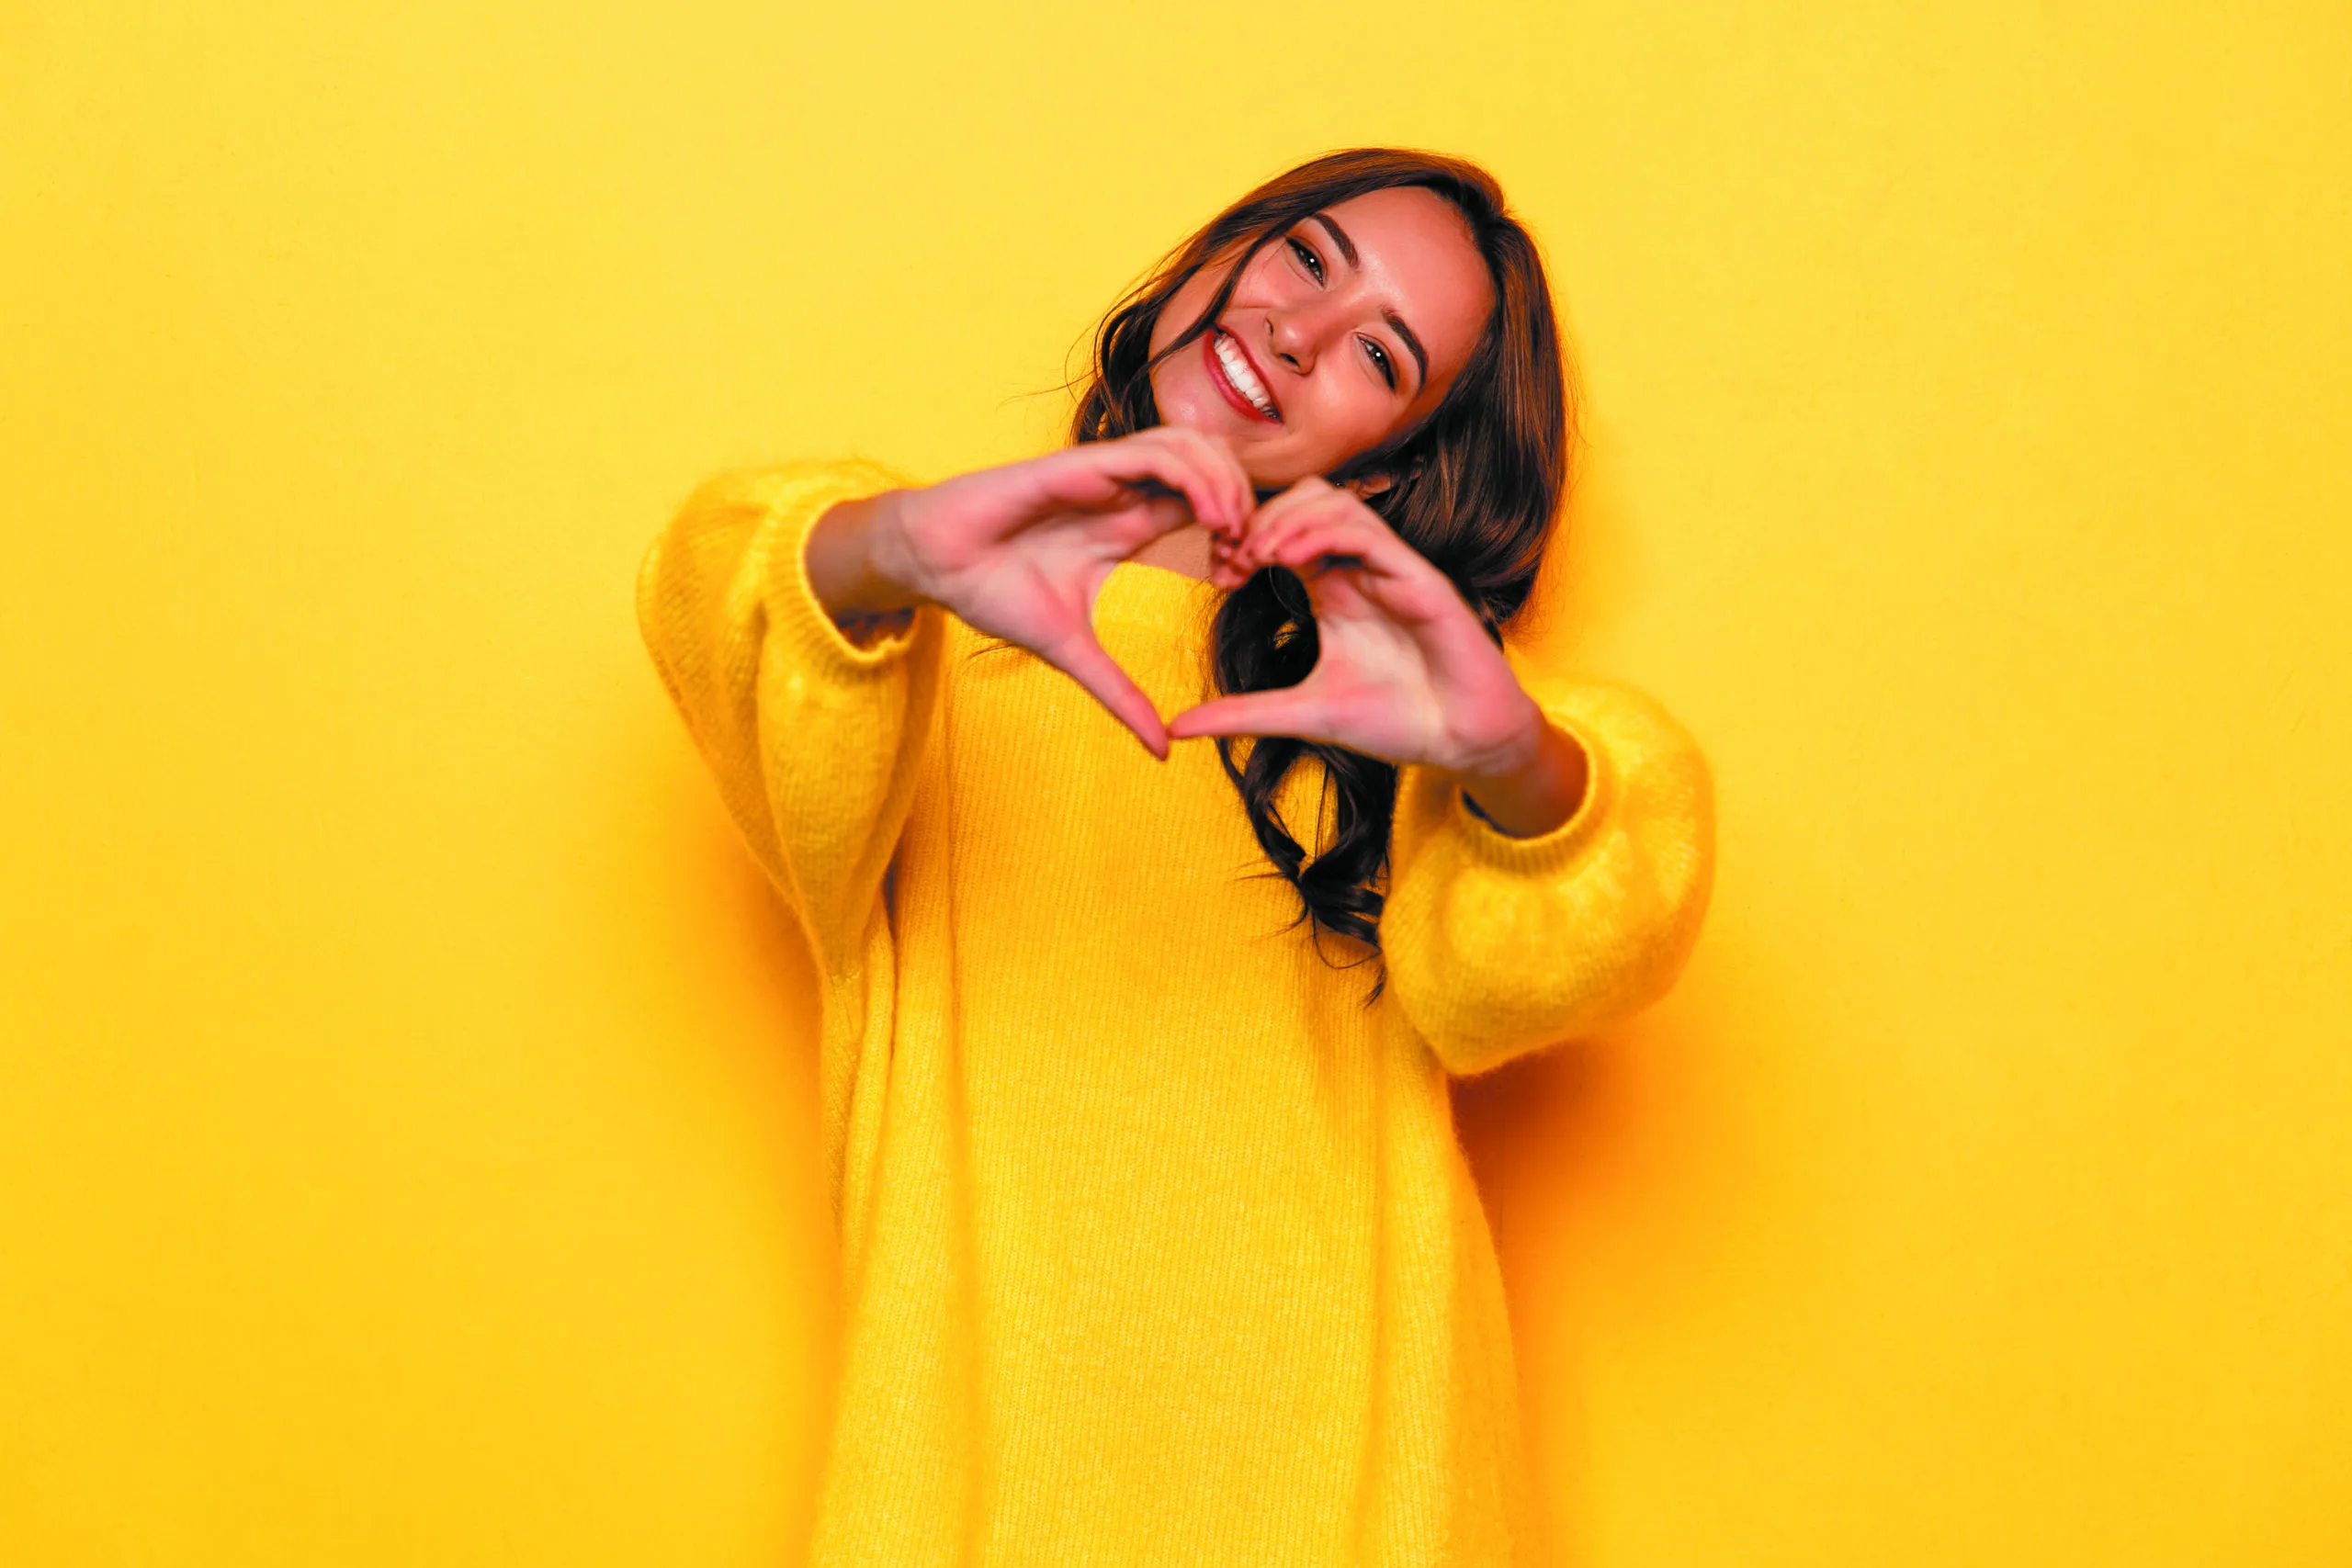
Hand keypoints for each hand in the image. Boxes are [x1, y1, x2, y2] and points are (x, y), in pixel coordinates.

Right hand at [857, 428, 1254, 757]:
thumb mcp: (1075, 653)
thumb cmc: (995, 593)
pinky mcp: (1083, 463)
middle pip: (1213, 466)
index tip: (1243, 577)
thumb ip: (1122, 695)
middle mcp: (1125, 492)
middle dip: (1244, 502)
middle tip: (1252, 553)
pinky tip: (1209, 516)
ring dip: (1226, 483)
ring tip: (1235, 533)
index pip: (1206, 505)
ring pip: (1193, 446)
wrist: (935, 565)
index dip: (1237, 532)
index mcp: (1130, 524)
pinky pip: (1155, 450)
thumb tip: (1163, 753)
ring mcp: (1107, 474)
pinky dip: (1194, 475)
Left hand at [1169, 476, 1548, 780]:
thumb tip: (1178, 728)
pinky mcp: (1418, 577)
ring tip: (1255, 553)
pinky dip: (1322, 533)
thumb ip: (1242, 714)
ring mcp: (1390, 568)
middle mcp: (1359, 568)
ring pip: (1334, 503)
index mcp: (1333, 587)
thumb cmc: (1395, 721)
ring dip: (1287, 519)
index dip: (1243, 539)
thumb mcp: (1301, 715)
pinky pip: (1367, 531)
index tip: (1217, 570)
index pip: (1283, 532)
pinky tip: (1289, 557)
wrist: (1461, 741)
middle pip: (1304, 501)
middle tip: (1229, 555)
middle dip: (1259, 518)